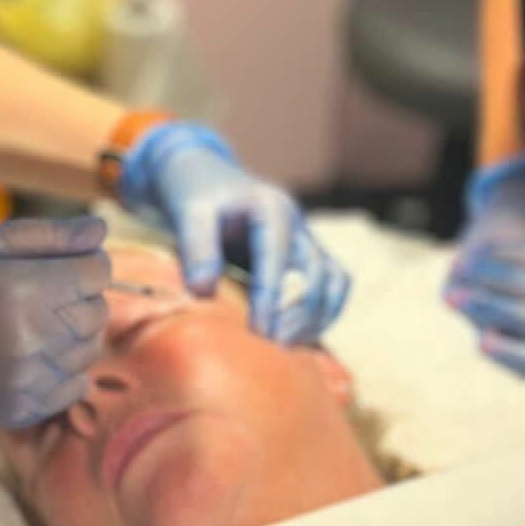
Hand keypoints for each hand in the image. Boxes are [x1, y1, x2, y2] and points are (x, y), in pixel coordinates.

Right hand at [0, 216, 111, 460]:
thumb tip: (101, 229)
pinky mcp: (24, 407)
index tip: (60, 267)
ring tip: (31, 326)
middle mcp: (36, 337)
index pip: (98, 271)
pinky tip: (30, 357)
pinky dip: (63, 371)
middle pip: (98, 311)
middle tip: (39, 296)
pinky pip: (75, 387)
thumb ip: (49, 236)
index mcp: (26, 289)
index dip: (85, 262)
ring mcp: (31, 378)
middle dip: (79, 297)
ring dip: (72, 335)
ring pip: (90, 350)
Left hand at [115, 122, 348, 343]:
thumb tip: (204, 291)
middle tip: (272, 345)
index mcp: (270, 207)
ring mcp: (305, 240)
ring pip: (335, 281)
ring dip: (319, 316)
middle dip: (301, 312)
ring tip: (288, 346)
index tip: (260, 330)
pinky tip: (296, 338)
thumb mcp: (189, 212)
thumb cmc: (196, 195)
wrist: (205, 179)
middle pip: (319, 272)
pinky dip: (322, 313)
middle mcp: (297, 223)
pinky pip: (331, 286)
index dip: (272, 295)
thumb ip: (197, 247)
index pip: (278, 255)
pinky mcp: (304, 257)